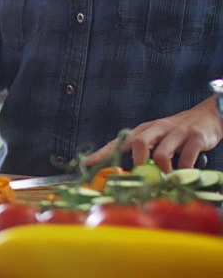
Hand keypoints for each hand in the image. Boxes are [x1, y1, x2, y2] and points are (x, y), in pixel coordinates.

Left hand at [86, 96, 222, 171]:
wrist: (208, 116)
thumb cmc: (176, 132)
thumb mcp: (156, 136)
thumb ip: (143, 151)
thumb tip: (126, 174)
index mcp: (144, 130)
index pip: (119, 141)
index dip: (103, 153)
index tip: (87, 163)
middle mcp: (158, 128)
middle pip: (139, 142)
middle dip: (137, 162)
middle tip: (142, 176)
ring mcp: (177, 132)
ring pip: (161, 153)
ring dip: (161, 171)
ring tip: (166, 179)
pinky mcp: (195, 138)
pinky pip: (186, 158)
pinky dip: (183, 170)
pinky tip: (183, 174)